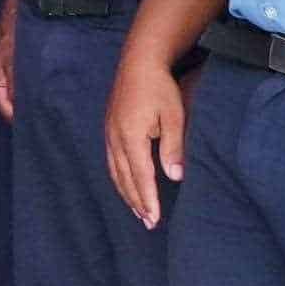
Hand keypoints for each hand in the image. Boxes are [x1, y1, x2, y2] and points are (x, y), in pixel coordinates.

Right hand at [103, 58, 189, 227]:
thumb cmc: (160, 88)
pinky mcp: (109, 129)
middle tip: (148, 222)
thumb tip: (174, 176)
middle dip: (136, 202)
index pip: (140, 176)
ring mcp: (109, 134)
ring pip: (115, 172)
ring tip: (138, 210)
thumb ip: (173, 147)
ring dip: (126, 193)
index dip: (148, 199)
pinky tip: (126, 184)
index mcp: (131, 137)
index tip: (154, 219)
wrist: (138, 63)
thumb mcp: (173, 116)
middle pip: (124, 178)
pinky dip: (119, 178)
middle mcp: (115, 139)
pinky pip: (111, 161)